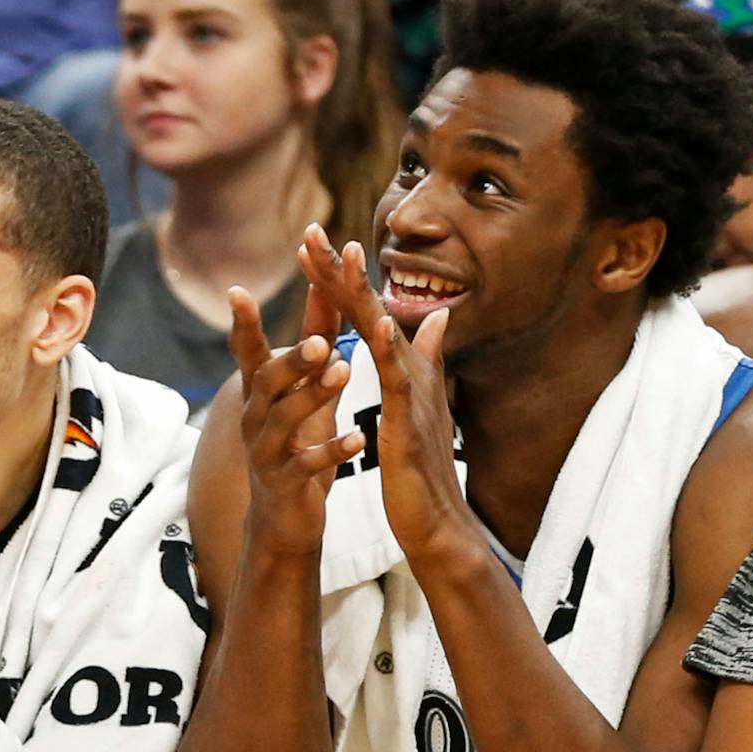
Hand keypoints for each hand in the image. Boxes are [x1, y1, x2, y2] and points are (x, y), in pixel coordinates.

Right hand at [225, 281, 363, 558]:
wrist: (284, 518)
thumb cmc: (296, 443)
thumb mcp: (304, 391)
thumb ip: (314, 343)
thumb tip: (323, 287)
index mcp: (259, 395)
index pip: (248, 353)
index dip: (242, 324)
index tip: (237, 291)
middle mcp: (255, 419)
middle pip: (265, 382)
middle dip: (291, 361)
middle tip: (319, 341)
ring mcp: (266, 452)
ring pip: (285, 419)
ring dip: (314, 395)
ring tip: (345, 373)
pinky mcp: (285, 483)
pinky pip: (308, 464)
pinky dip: (334, 450)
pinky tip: (360, 439)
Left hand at [295, 225, 475, 569]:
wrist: (436, 520)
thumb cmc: (422, 467)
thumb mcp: (417, 406)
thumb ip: (426, 358)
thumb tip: (439, 317)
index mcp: (404, 367)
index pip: (365, 312)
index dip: (340, 277)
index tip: (312, 242)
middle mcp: (411, 371)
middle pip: (372, 310)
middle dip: (343, 271)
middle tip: (313, 231)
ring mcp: (413, 395)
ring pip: (384, 335)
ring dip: (365, 296)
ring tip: (347, 257)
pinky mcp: (410, 423)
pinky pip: (400, 384)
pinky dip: (392, 353)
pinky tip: (383, 326)